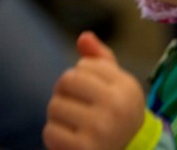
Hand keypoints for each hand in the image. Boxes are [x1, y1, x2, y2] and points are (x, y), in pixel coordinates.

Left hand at [43, 31, 146, 149]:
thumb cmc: (116, 116)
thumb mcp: (116, 87)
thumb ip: (101, 59)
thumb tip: (84, 36)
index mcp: (126, 87)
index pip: (84, 65)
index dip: (81, 78)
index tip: (92, 95)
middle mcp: (116, 106)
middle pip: (66, 80)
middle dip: (64, 93)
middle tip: (75, 107)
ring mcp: (100, 128)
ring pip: (55, 106)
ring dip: (58, 116)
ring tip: (73, 125)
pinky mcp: (84, 148)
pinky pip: (50, 132)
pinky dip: (54, 136)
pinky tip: (70, 140)